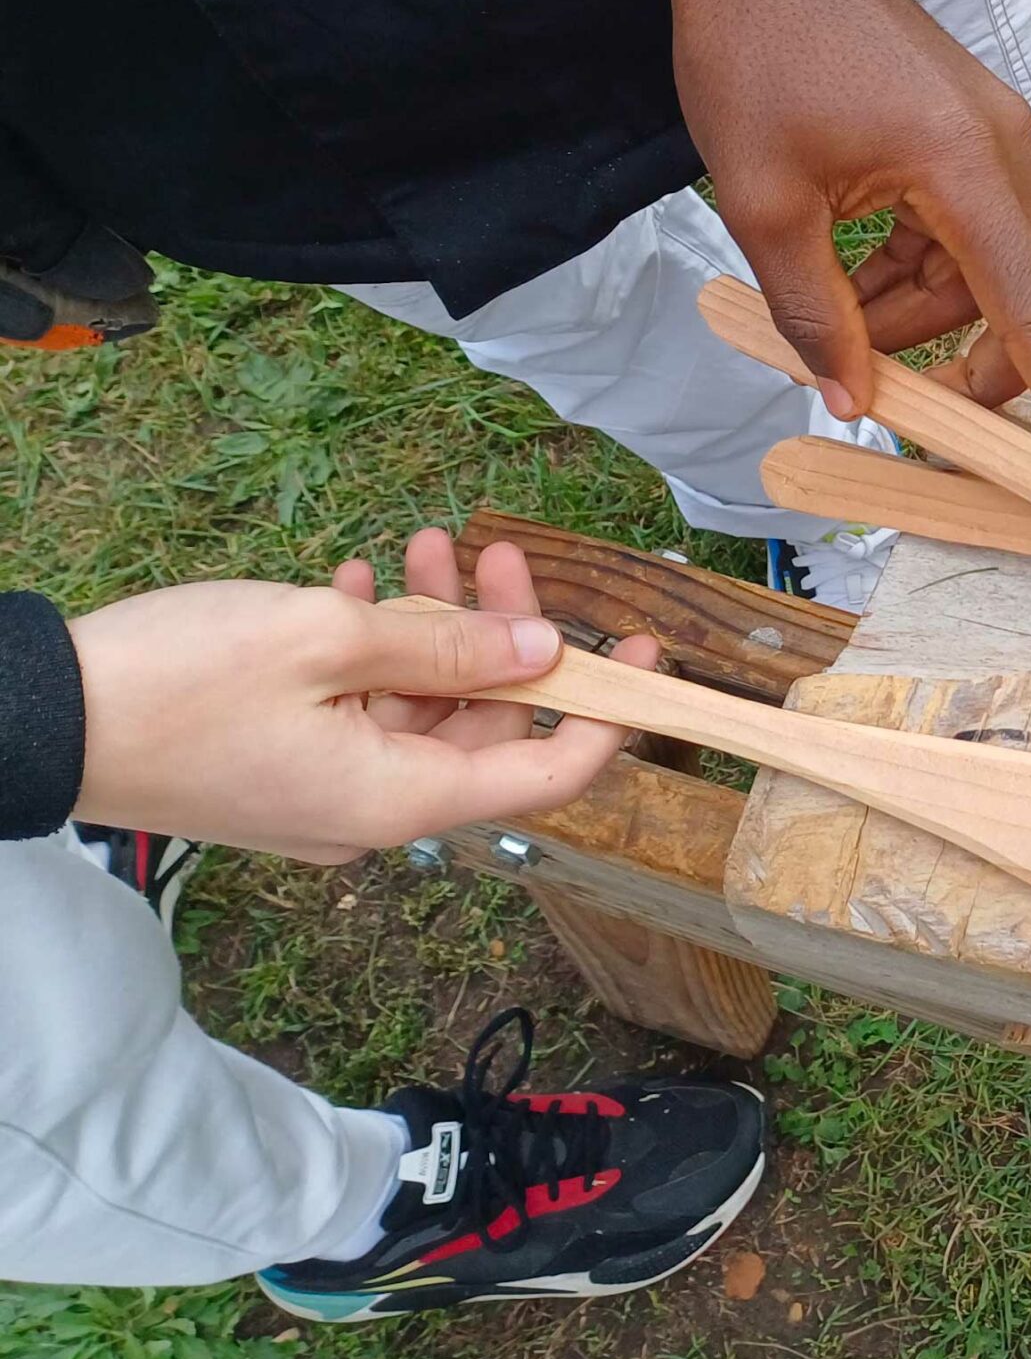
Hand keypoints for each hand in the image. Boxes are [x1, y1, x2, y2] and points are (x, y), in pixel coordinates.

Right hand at [68, 529, 656, 862]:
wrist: (36, 720)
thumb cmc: (176, 682)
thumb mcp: (325, 640)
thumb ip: (445, 649)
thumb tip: (542, 656)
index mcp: (401, 799)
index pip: (547, 775)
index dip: (608, 715)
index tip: (643, 649)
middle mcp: (374, 811)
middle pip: (483, 726)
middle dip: (503, 637)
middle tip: (496, 554)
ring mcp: (326, 794)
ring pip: (419, 707)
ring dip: (435, 630)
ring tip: (429, 547)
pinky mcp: (284, 766)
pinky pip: (360, 711)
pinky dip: (375, 649)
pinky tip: (363, 585)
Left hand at [669, 0, 1030, 488]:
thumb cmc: (755, 56)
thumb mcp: (762, 204)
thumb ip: (814, 314)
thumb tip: (853, 399)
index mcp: (967, 168)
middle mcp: (1007, 153)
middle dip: (977, 364)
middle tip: (904, 400)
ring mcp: (997, 138)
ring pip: (995, 273)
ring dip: (931, 319)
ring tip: (840, 321)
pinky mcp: (974, 133)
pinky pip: (971, 234)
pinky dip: (923, 274)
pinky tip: (853, 279)